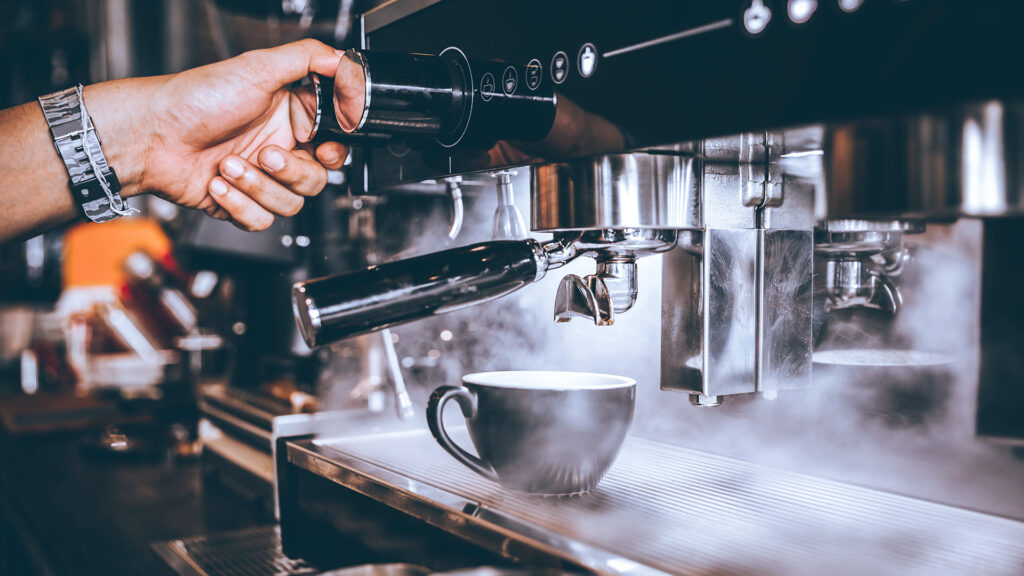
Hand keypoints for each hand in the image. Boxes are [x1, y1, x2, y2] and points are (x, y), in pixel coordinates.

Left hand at [139, 39, 350, 230]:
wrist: (151, 137)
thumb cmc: (195, 100)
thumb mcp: (257, 68)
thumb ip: (307, 59)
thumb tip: (343, 60)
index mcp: (289, 118)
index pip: (333, 142)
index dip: (334, 151)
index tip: (322, 149)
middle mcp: (278, 149)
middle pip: (317, 179)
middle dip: (291, 172)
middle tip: (266, 155)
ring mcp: (259, 179)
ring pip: (291, 204)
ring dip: (258, 187)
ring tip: (229, 165)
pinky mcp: (240, 204)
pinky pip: (262, 220)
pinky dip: (239, 204)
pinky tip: (217, 183)